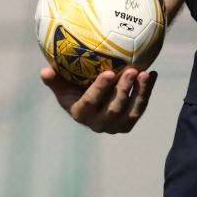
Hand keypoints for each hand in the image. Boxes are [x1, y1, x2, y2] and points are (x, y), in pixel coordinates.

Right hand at [40, 67, 156, 133]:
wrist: (91, 103)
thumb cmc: (73, 90)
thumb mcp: (62, 86)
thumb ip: (54, 80)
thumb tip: (44, 71)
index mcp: (80, 114)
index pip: (90, 103)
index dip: (100, 89)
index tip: (109, 72)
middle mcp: (98, 124)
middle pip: (113, 108)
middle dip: (123, 90)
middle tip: (131, 70)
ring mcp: (115, 126)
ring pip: (130, 112)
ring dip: (139, 93)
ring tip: (144, 73)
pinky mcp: (128, 124)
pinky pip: (140, 109)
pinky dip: (147, 92)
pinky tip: (151, 74)